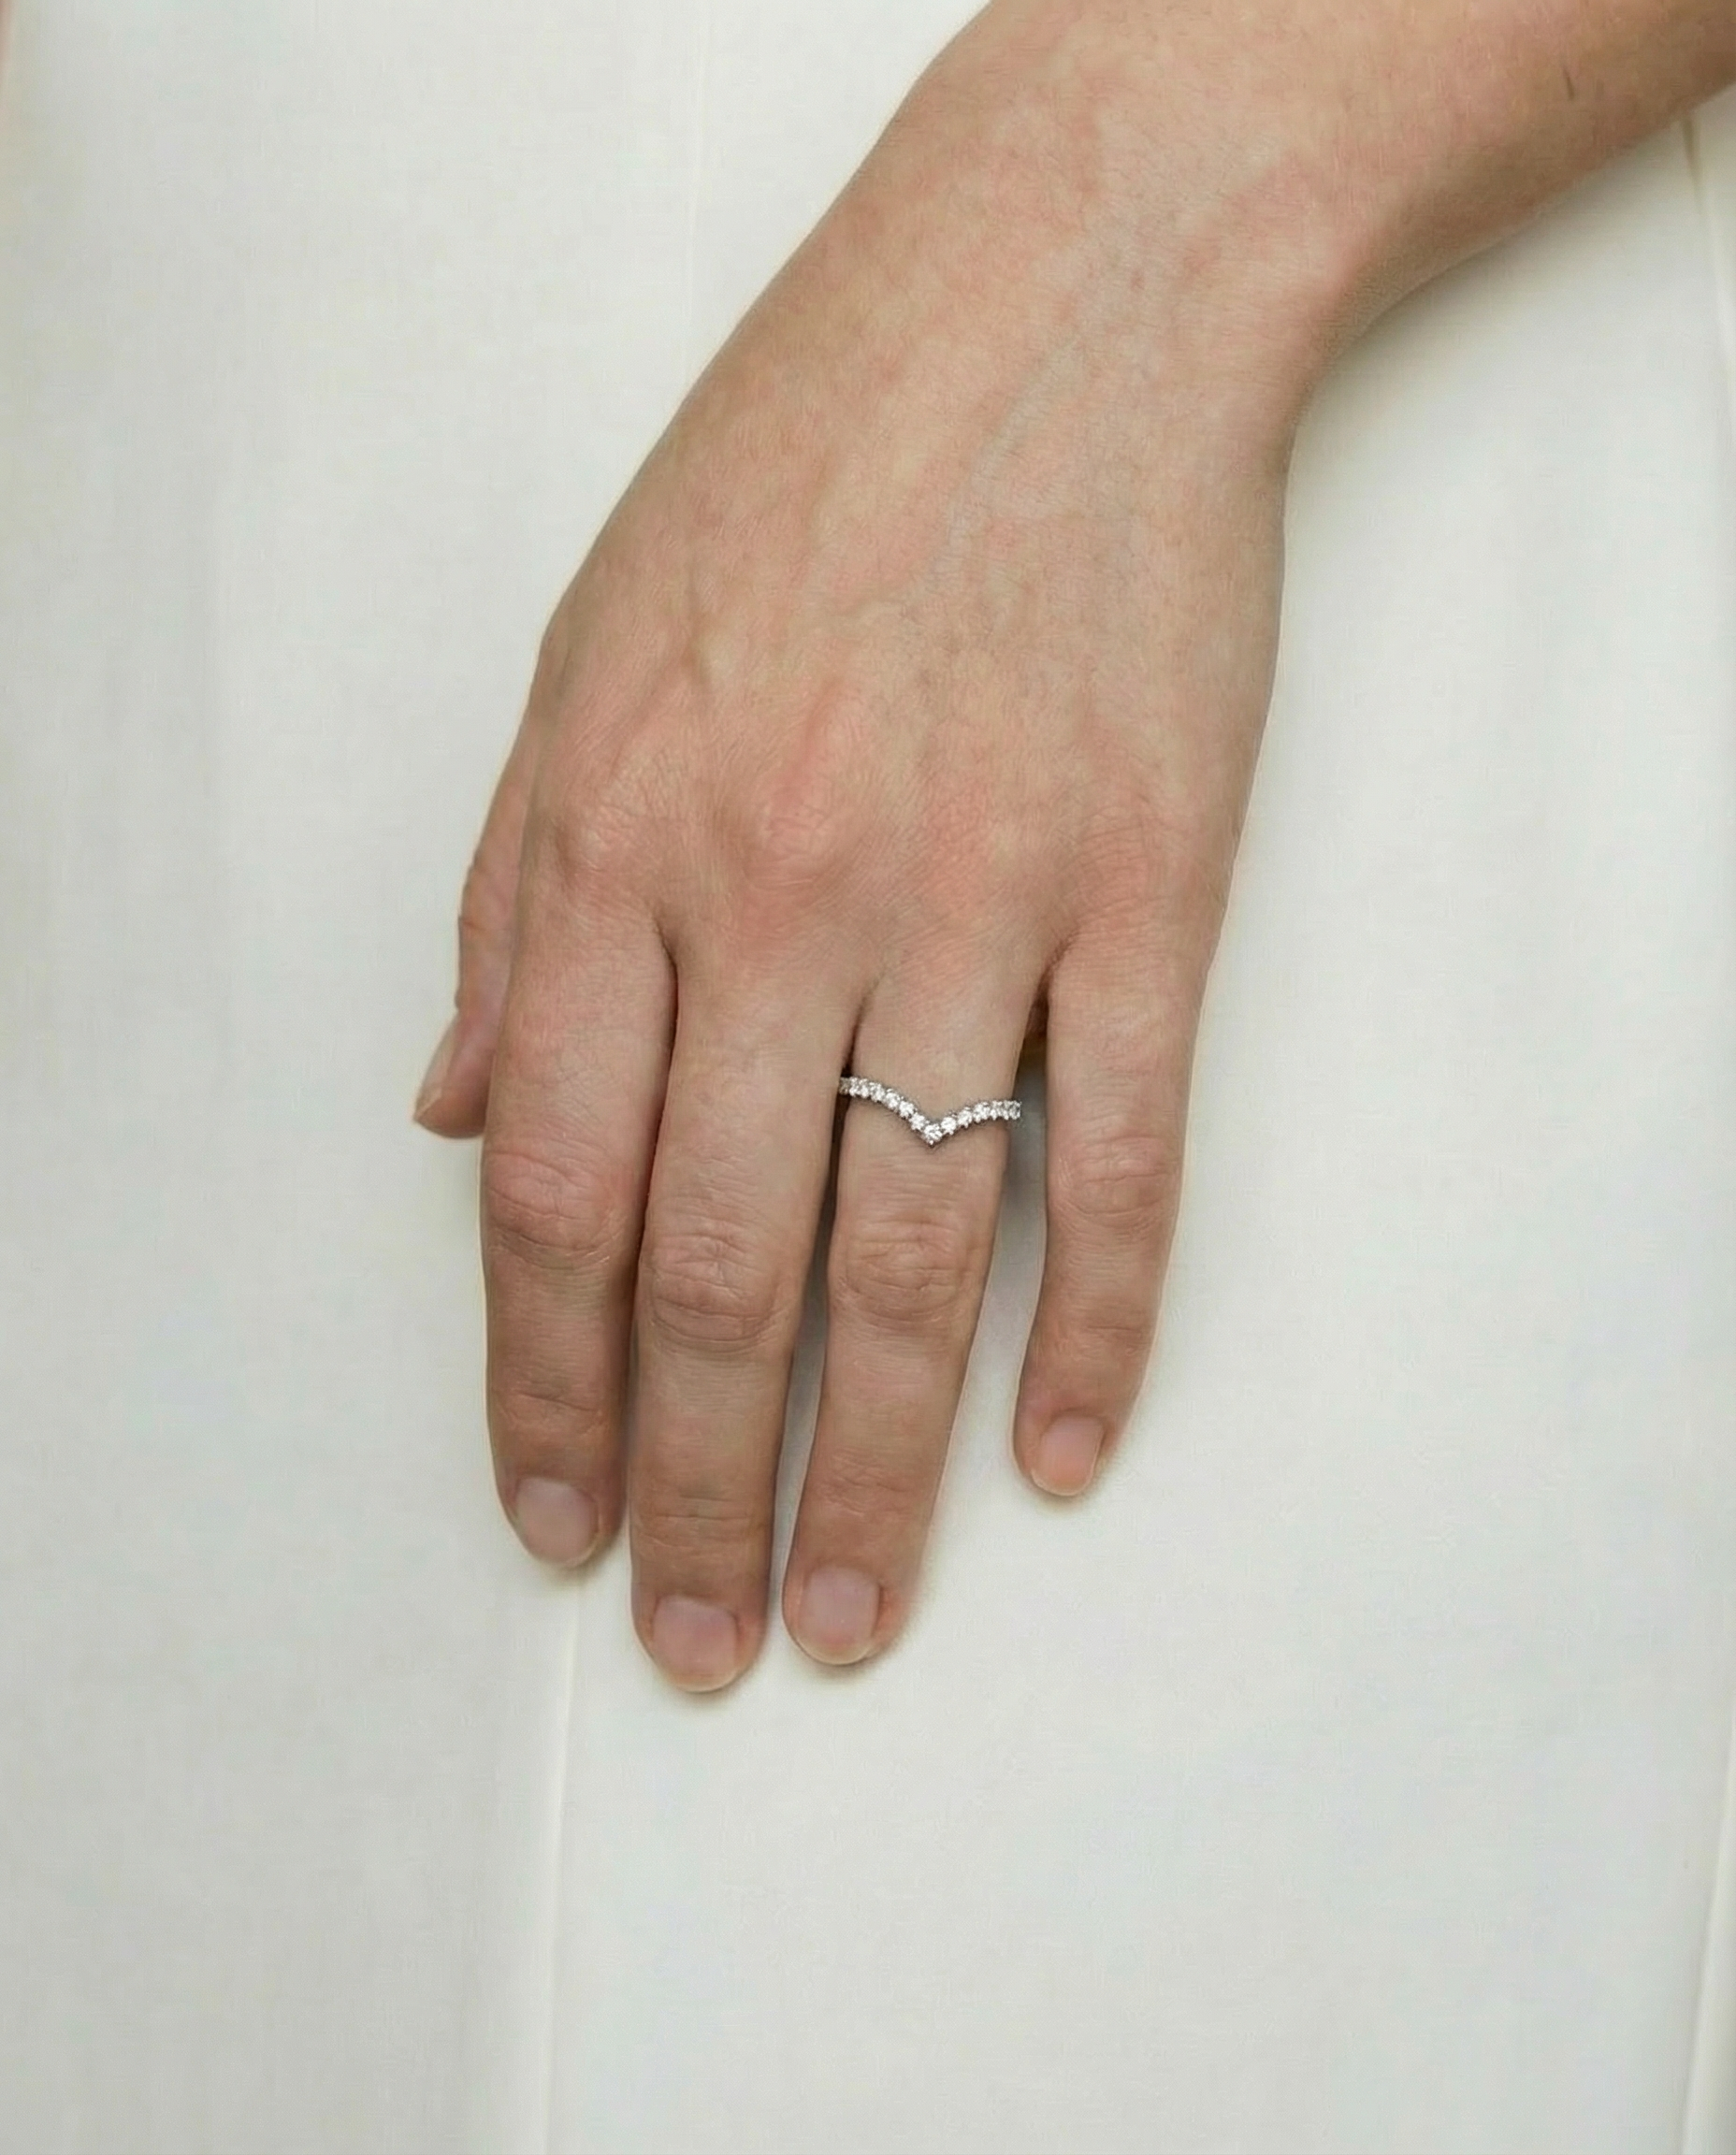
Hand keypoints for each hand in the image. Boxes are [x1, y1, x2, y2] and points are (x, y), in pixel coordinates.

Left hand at [413, 0, 1731, 1689]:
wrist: (1060, 304)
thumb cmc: (808, 468)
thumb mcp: (584, 659)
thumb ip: (513, 905)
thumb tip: (461, 1118)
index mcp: (623, 845)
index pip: (561, 1196)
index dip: (547, 1391)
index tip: (556, 1523)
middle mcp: (787, 897)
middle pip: (724, 1269)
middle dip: (697, 1486)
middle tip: (700, 1640)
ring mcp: (982, 902)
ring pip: (910, 1255)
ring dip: (874, 1469)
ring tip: (847, 1612)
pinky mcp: (1149, 893)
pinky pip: (1125, 1159)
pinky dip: (1100, 1329)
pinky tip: (1062, 1454)